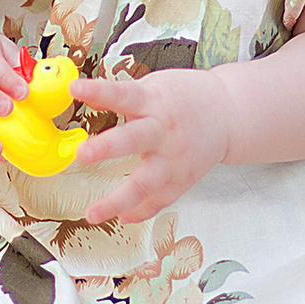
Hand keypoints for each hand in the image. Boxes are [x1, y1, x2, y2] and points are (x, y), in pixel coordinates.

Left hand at [67, 69, 231, 224]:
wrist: (228, 113)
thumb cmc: (186, 98)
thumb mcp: (154, 86)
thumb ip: (122, 95)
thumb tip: (85, 94)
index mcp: (153, 102)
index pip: (123, 94)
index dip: (99, 92)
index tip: (76, 89)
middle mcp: (162, 131)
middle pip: (133, 140)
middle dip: (107, 148)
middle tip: (81, 154)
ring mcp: (173, 159)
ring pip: (145, 183)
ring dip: (117, 200)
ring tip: (92, 213)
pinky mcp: (182, 179)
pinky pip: (160, 200)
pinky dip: (141, 211)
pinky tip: (122, 217)